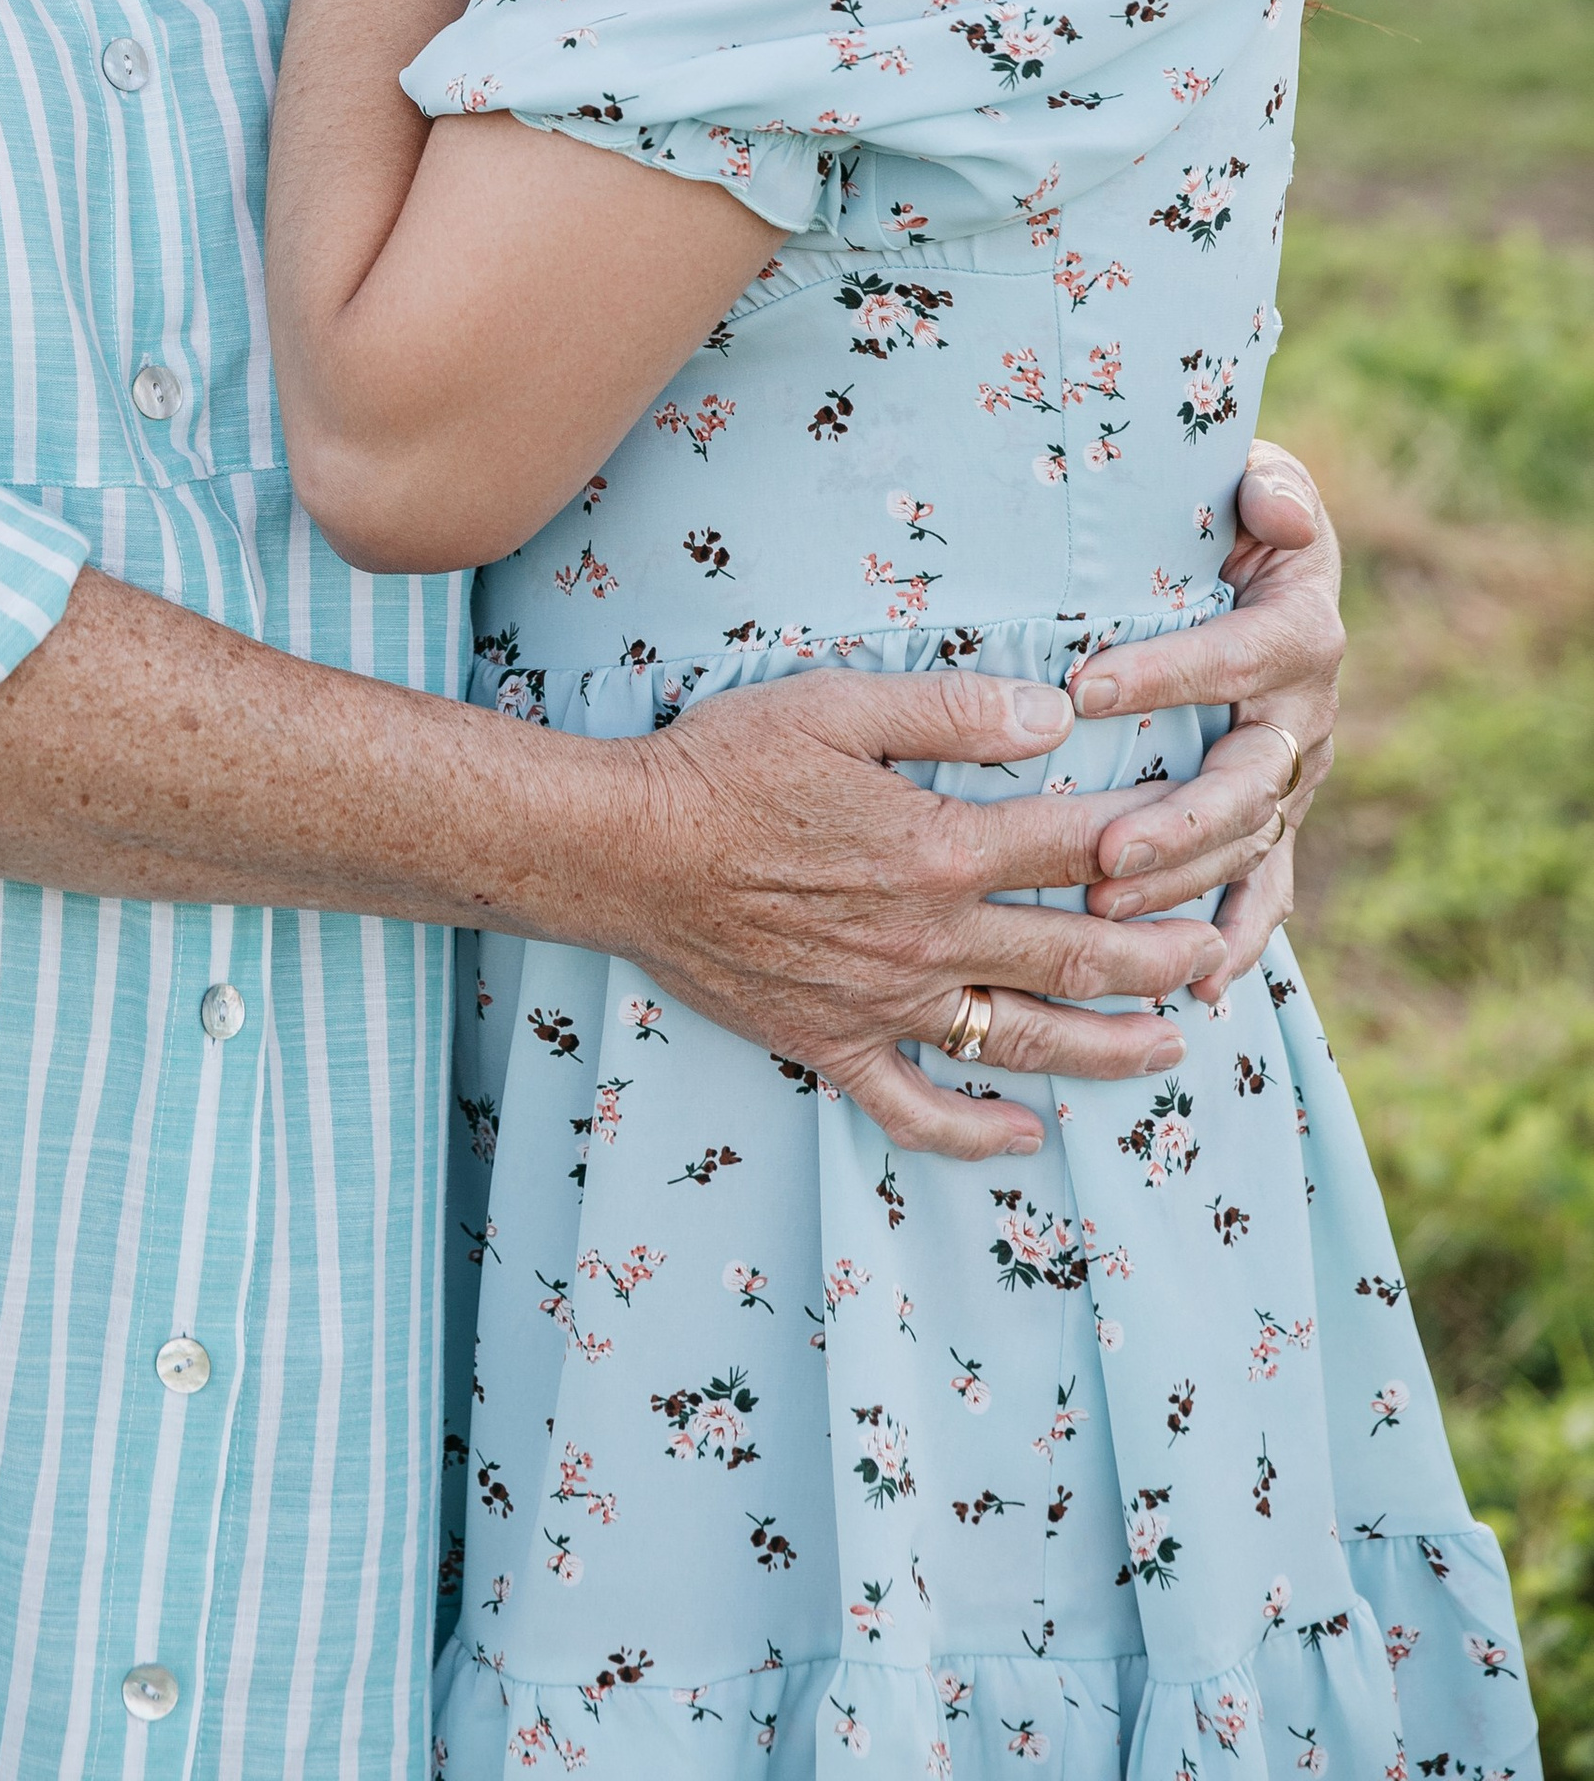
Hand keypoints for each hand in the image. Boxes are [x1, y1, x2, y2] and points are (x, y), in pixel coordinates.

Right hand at [577, 668, 1231, 1159]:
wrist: (621, 849)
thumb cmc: (725, 762)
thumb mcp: (837, 705)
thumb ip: (952, 711)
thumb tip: (1058, 717)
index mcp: (939, 847)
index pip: (1079, 845)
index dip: (1155, 835)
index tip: (1210, 829)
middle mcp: (929, 938)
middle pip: (1076, 953)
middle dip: (1164, 955)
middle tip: (1223, 951)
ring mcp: (884, 1002)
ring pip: (1023, 1041)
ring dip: (1109, 1048)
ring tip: (1175, 1047)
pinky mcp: (831, 1043)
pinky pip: (915, 1106)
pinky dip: (977, 1132)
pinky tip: (1026, 1138)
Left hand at [1072, 436, 1340, 973]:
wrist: (1268, 565)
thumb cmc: (1240, 518)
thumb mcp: (1260, 483)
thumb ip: (1272, 488)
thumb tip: (1273, 507)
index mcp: (1300, 633)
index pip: (1237, 657)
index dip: (1168, 674)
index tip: (1085, 689)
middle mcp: (1305, 716)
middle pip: (1251, 780)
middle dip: (1181, 822)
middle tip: (1105, 850)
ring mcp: (1292, 778)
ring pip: (1248, 845)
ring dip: (1183, 884)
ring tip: (1105, 908)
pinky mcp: (1275, 820)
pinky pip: (1265, 891)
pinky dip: (1237, 942)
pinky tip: (1194, 989)